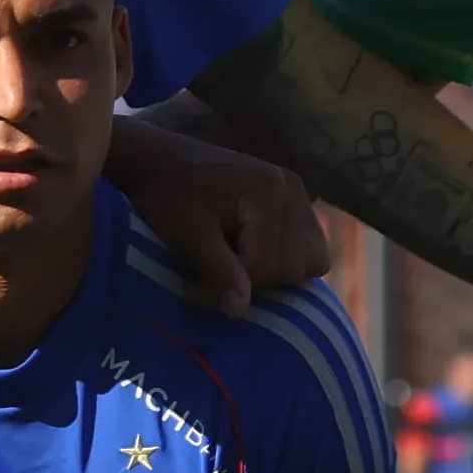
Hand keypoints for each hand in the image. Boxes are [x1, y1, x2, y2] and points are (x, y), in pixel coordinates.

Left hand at [113, 120, 329, 318]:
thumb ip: (219, 271)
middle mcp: (293, 190)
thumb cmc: (169, 195)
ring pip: (312, 261)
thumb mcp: (190, 235)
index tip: (193, 289)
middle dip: (251, 281)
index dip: (228, 286)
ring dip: (273, 274)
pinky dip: (284, 260)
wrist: (161, 161)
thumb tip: (240, 311)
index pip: (266, 264)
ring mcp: (299, 196)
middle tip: (211, 277)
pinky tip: (251, 257)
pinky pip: (310, 249)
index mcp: (270, 190)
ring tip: (234, 266)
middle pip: (294, 267)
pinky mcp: (296, 205)